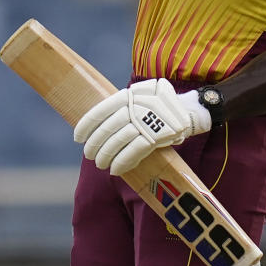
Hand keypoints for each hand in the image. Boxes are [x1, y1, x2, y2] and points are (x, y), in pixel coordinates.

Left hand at [73, 79, 210, 174]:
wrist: (189, 110)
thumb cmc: (158, 105)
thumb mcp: (138, 97)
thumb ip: (121, 107)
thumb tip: (97, 125)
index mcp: (127, 96)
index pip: (100, 110)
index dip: (86, 125)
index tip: (77, 137)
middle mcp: (134, 107)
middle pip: (107, 129)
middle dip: (95, 144)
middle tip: (89, 155)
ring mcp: (145, 121)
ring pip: (118, 141)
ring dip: (106, 156)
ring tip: (101, 164)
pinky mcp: (156, 136)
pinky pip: (134, 151)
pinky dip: (123, 162)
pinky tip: (116, 169)